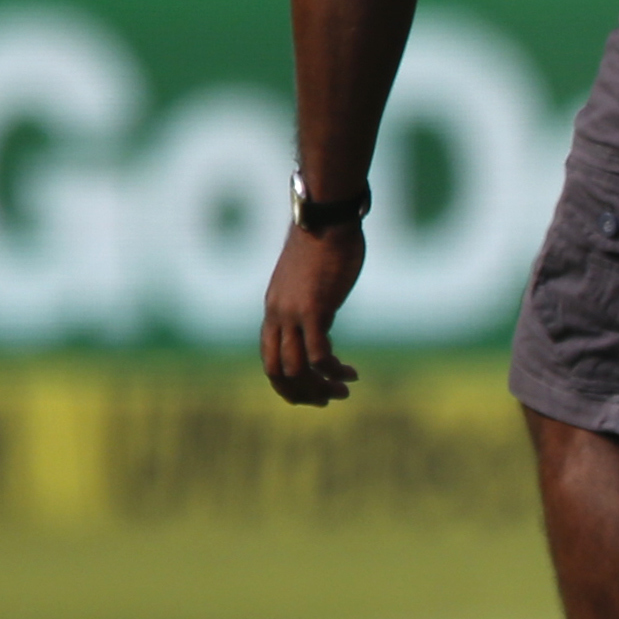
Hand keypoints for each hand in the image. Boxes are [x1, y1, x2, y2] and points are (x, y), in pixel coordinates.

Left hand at [262, 223, 364, 405]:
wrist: (327, 219)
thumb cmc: (324, 242)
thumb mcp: (309, 278)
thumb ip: (310, 299)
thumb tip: (321, 313)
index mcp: (274, 309)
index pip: (269, 359)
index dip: (287, 383)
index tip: (312, 390)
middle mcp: (278, 315)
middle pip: (276, 370)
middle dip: (300, 393)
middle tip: (327, 400)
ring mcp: (293, 313)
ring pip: (296, 368)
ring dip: (319, 386)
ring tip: (343, 390)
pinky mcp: (314, 309)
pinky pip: (319, 353)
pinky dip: (333, 370)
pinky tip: (350, 373)